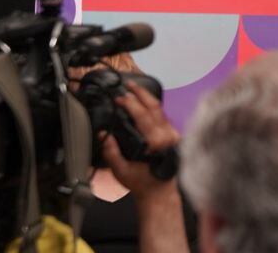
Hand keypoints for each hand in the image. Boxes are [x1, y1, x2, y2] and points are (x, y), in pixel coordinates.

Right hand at [101, 81, 179, 198]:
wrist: (160, 192)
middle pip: (155, 106)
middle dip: (141, 93)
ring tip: (135, 91)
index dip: (130, 103)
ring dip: (147, 98)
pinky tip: (144, 104)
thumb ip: (111, 152)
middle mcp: (168, 135)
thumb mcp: (121, 171)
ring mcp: (173, 135)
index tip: (120, 98)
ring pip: (161, 110)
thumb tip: (104, 134)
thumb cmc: (142, 183)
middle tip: (129, 84)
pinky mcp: (173, 136)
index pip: (143, 115)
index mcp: (156, 142)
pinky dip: (153, 107)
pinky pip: (163, 116)